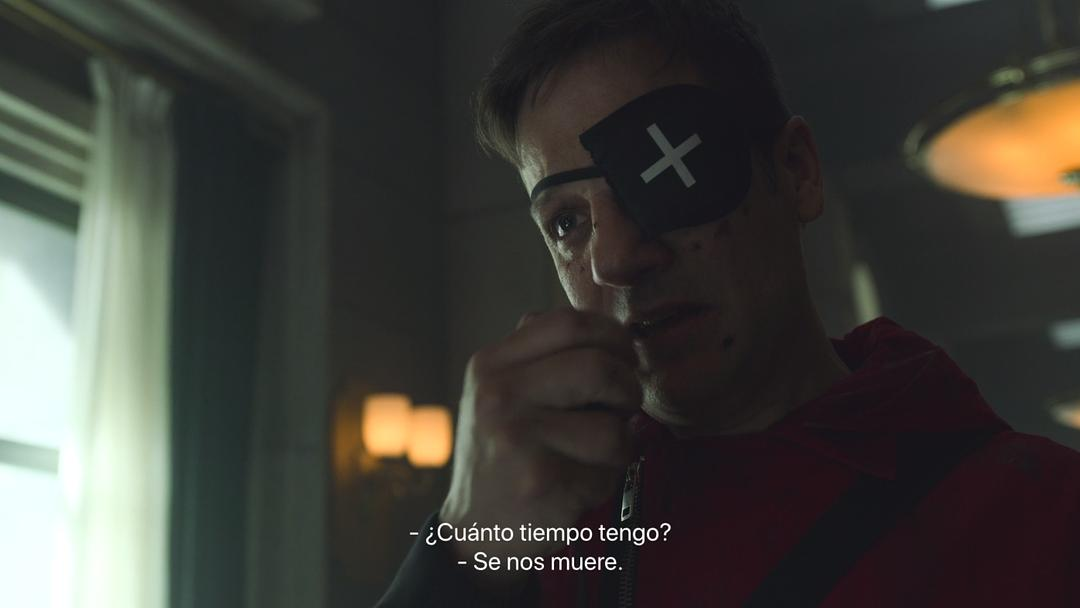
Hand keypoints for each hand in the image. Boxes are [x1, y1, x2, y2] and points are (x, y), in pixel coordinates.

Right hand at [438, 308, 641, 584]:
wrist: (476, 529)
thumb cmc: (506, 454)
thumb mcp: (503, 393)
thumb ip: (545, 357)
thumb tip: (617, 337)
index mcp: (491, 365)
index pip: (569, 323)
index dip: (612, 336)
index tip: (624, 357)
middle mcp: (498, 396)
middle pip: (598, 366)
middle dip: (628, 387)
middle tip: (624, 405)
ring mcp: (518, 438)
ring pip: (612, 425)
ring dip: (622, 440)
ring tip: (600, 450)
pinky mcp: (542, 481)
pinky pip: (607, 469)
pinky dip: (608, 477)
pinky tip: (581, 481)